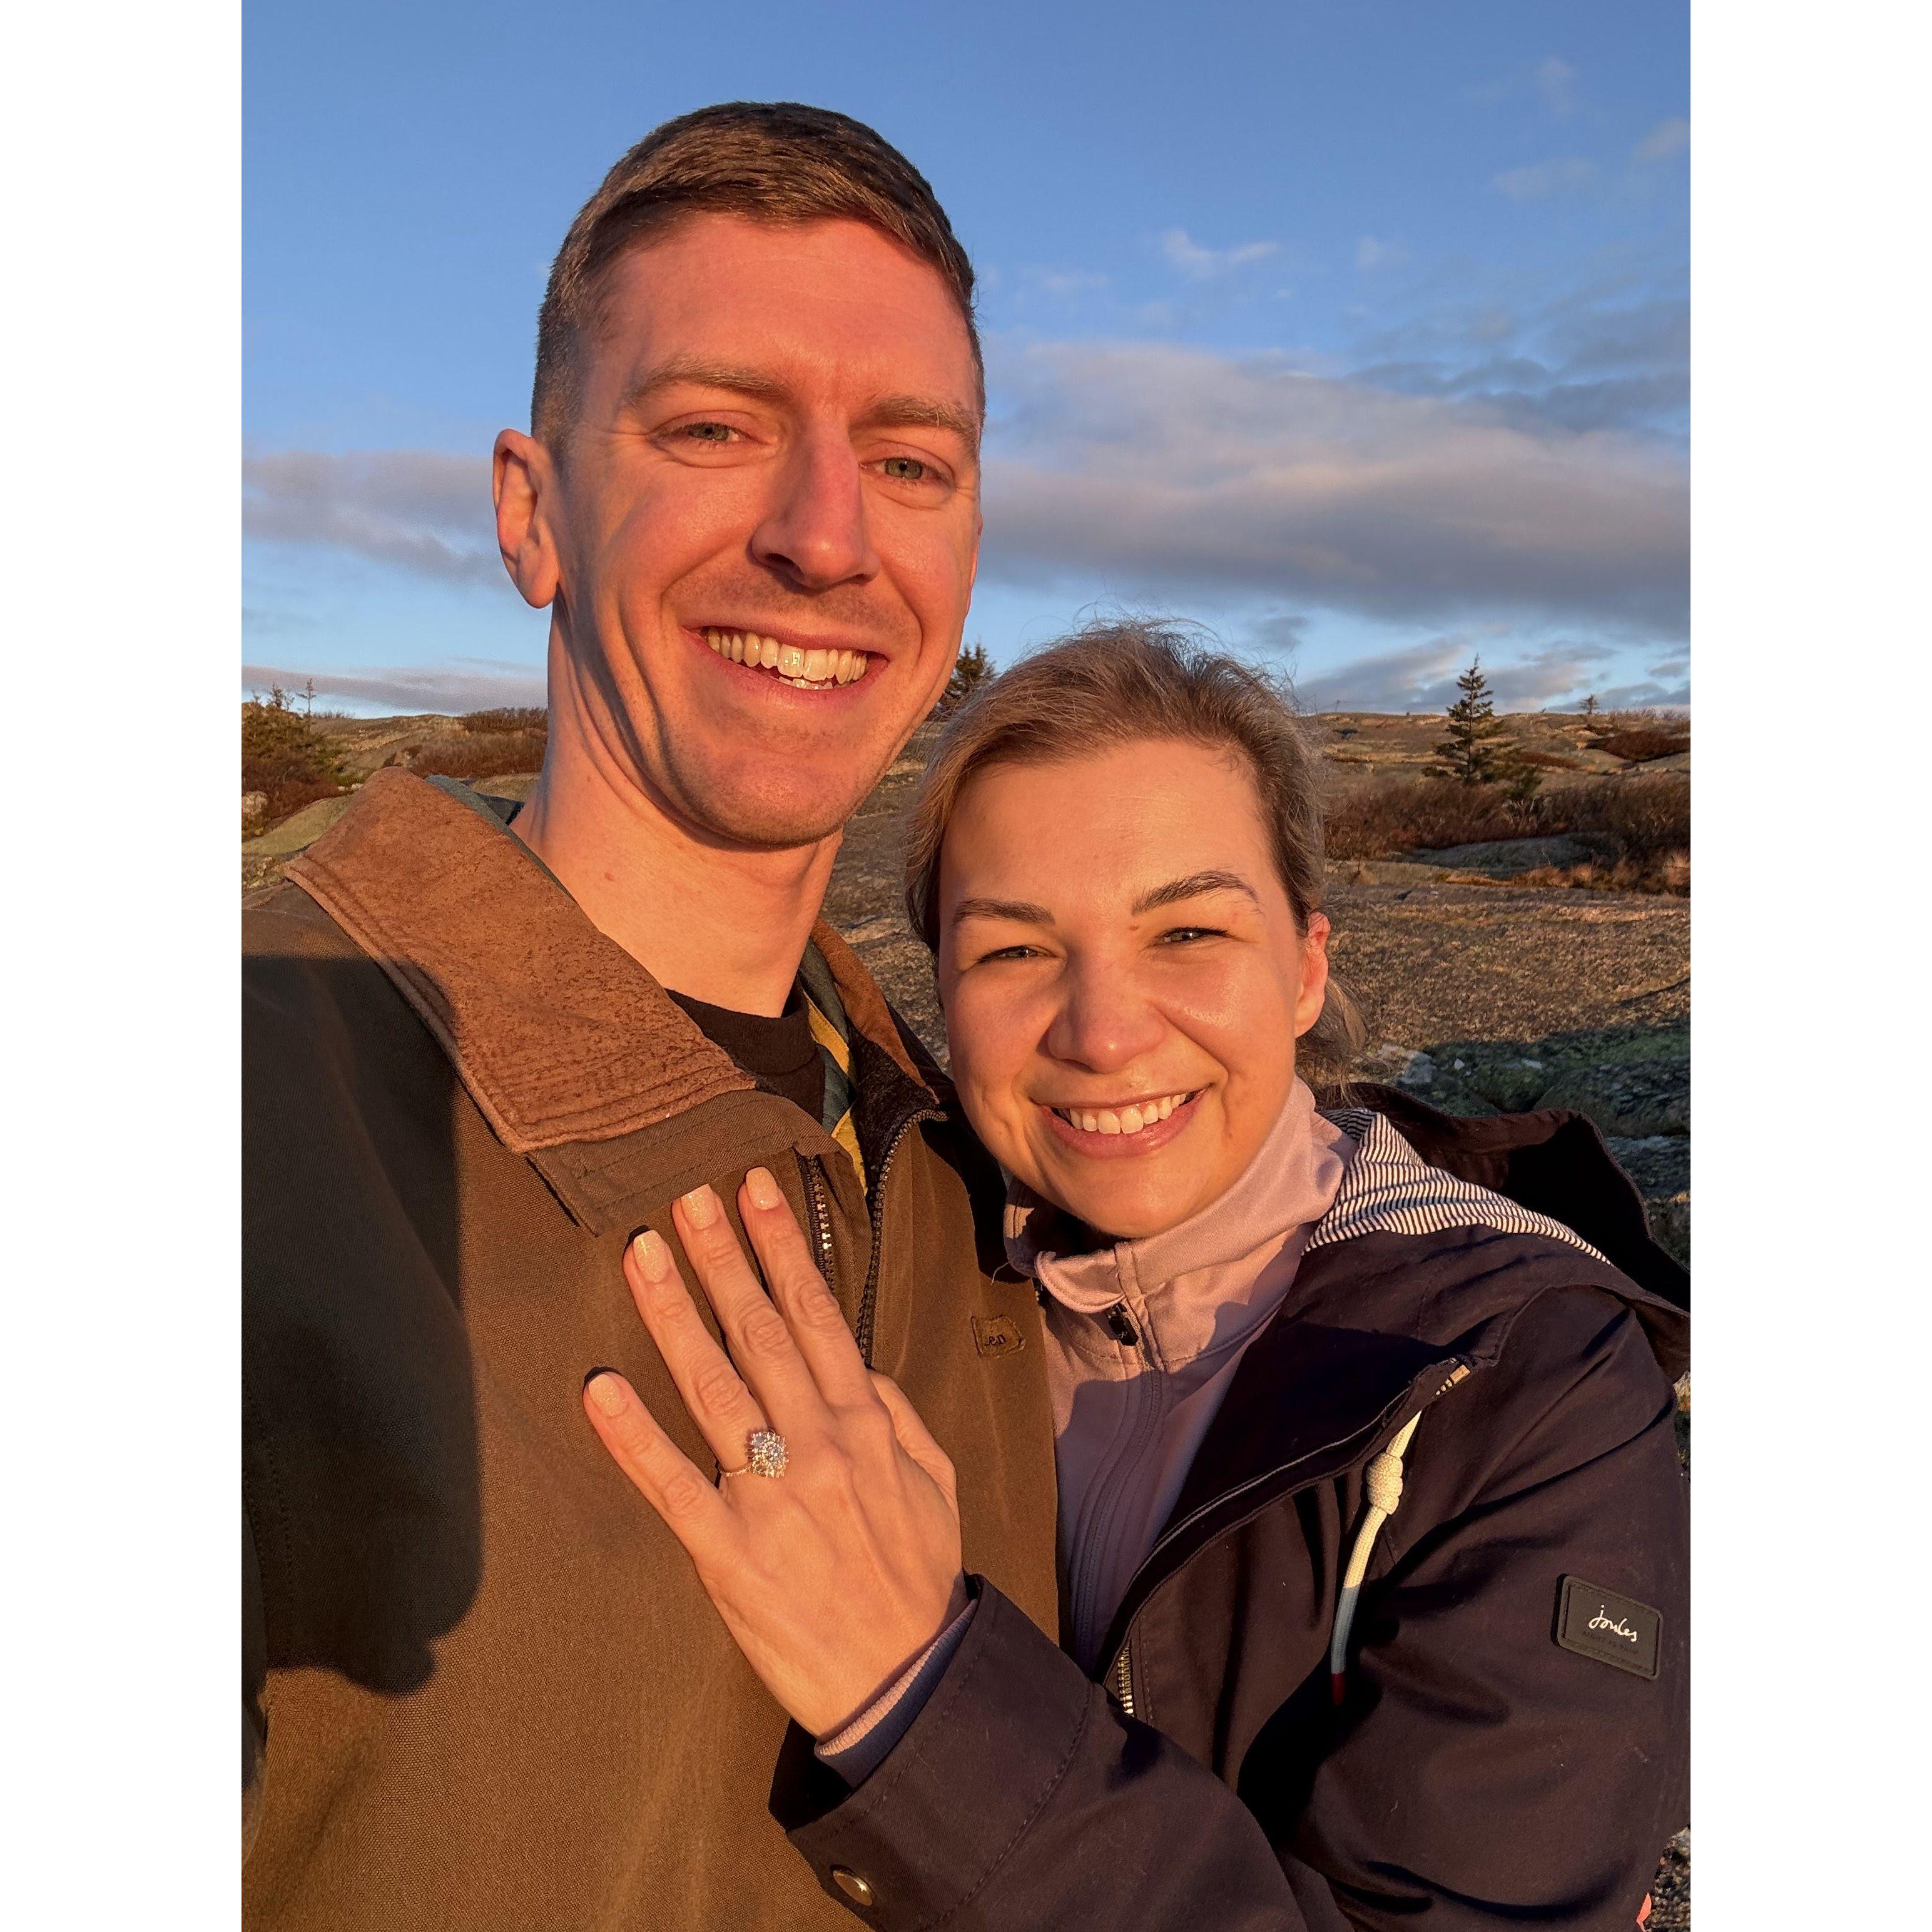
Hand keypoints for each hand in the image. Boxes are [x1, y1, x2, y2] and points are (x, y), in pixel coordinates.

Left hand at [582, 1168, 967, 1739]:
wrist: (903, 1681)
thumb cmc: (916, 1577)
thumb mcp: (934, 1482)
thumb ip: (894, 1413)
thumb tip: (851, 1360)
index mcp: (863, 1425)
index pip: (816, 1315)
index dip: (781, 1248)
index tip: (756, 1190)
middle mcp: (815, 1446)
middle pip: (759, 1332)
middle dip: (722, 1257)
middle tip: (686, 1196)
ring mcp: (767, 1497)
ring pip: (712, 1386)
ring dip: (673, 1313)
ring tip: (642, 1253)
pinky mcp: (724, 1553)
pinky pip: (671, 1484)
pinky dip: (632, 1436)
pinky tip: (598, 1388)